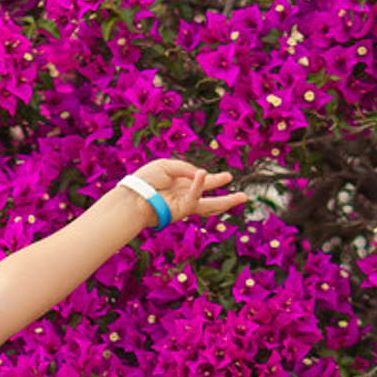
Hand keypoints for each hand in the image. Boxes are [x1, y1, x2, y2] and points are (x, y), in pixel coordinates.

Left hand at [132, 158, 247, 224]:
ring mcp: (184, 206)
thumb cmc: (145, 180)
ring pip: (210, 206)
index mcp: (182, 186)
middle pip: (211, 202)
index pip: (202, 184)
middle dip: (228, 200)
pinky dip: (198, 185)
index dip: (214, 181)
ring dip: (226, 202)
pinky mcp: (180, 210)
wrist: (132, 195)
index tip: (228, 177)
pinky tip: (204, 174)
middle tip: (244, 197)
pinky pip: (193, 197)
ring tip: (242, 197)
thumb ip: (186, 168)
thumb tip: (202, 175)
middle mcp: (185, 198)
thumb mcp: (167, 166)